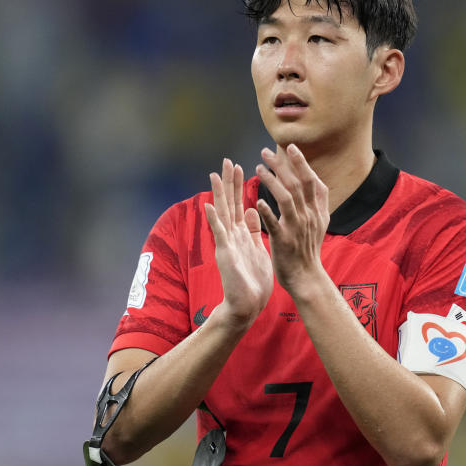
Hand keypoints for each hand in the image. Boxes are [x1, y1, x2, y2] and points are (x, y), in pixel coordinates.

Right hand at [204, 158, 273, 327]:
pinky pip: (219, 234)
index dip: (239, 186)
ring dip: (219, 195)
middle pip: (230, 203)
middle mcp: (232, 235)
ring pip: (223, 213)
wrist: (248, 304)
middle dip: (229, 182)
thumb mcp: (257, 248)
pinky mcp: (225, 254)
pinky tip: (209, 206)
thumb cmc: (254, 281)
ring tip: (214, 175)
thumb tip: (255, 210)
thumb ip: (254, 230)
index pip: (240, 204)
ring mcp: (227, 243)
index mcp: (242, 234)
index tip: (239, 167)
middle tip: (227, 161)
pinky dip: (214, 220)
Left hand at [255, 144, 329, 294]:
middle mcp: (309, 216)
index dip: (302, 163)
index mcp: (317, 211)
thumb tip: (315, 180)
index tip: (290, 148)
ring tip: (258, 168)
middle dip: (282, 165)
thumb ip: (317, 202)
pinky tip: (257, 201)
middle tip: (266, 151)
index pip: (312, 181)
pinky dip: (267, 212)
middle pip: (297, 184)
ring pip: (286, 198)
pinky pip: (275, 223)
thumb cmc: (309, 250)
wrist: (306, 278)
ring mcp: (297, 228)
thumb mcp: (320, 223)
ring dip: (272, 181)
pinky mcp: (284, 241)